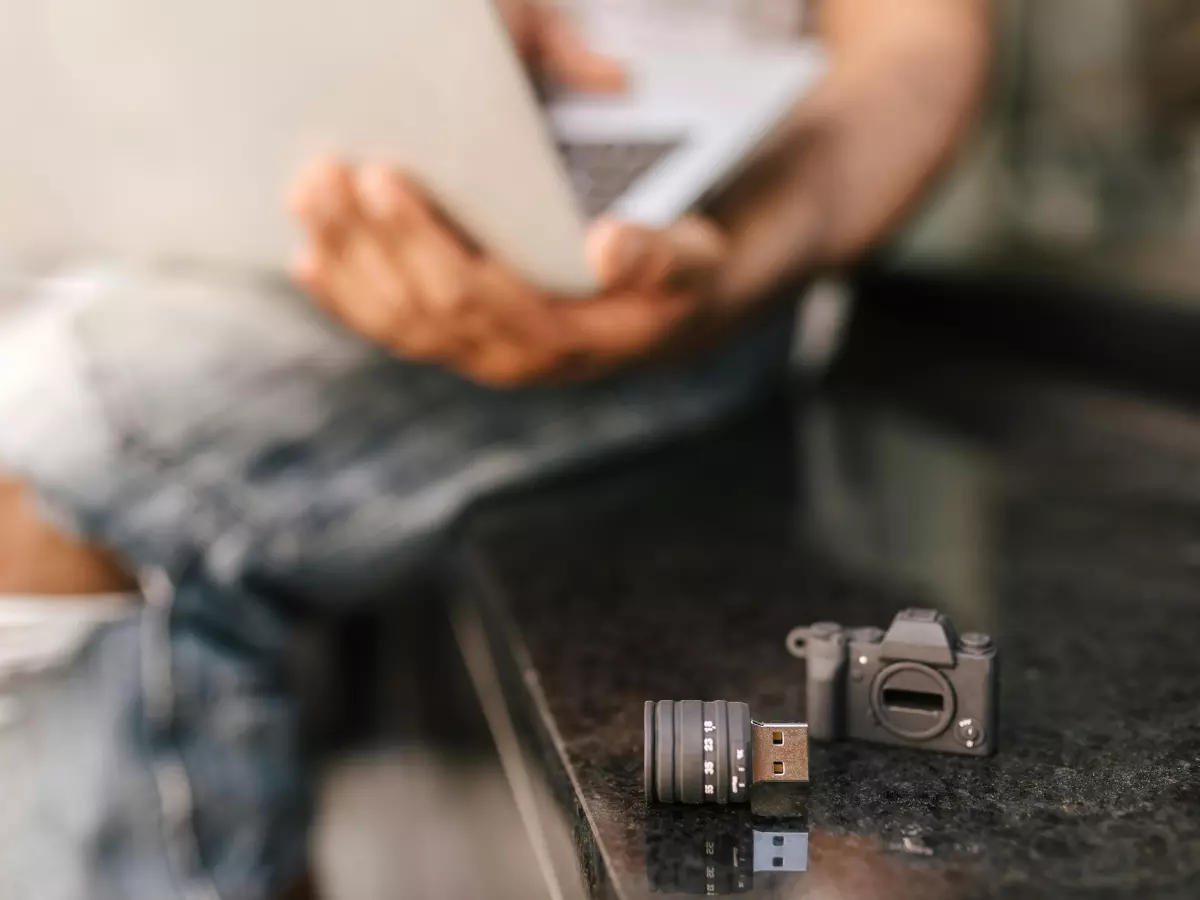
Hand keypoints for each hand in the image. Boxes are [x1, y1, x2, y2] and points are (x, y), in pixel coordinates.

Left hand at [289, 162, 728, 386]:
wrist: (659, 323)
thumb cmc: (672, 280)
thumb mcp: (689, 261)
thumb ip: (658, 256)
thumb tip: (606, 245)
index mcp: (559, 338)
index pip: (472, 294)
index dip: (420, 240)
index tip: (382, 178)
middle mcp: (509, 360)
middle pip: (418, 306)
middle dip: (364, 240)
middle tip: (323, 174)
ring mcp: (477, 359)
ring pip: (394, 321)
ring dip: (343, 261)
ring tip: (306, 196)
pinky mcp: (457, 349)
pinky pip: (391, 331)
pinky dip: (344, 298)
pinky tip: (307, 263)